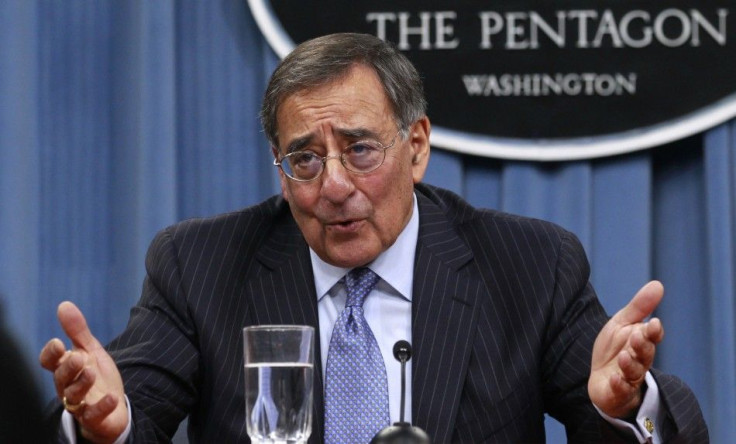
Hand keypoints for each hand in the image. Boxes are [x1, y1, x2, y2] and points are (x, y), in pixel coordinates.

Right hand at [39, 302, 127, 442]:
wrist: (114, 406)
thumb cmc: (97, 376)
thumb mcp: (90, 351)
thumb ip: (78, 331)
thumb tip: (64, 304)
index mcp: (66, 368)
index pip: (49, 362)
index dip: (51, 354)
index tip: (58, 343)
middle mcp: (69, 386)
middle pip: (61, 378)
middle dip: (68, 367)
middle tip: (78, 357)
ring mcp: (81, 403)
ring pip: (73, 396)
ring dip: (82, 384)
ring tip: (91, 372)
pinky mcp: (94, 417)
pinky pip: (94, 414)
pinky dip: (102, 406)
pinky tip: (112, 397)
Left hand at [588, 281, 664, 418]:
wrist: (601, 380)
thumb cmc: (614, 349)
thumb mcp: (622, 324)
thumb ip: (639, 307)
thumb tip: (658, 284)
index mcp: (641, 342)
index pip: (652, 336)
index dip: (653, 331)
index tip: (654, 323)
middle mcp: (639, 360)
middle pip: (645, 353)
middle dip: (642, 346)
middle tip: (638, 336)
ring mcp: (629, 377)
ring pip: (634, 372)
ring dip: (630, 364)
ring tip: (624, 357)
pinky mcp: (617, 392)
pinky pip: (621, 390)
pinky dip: (618, 385)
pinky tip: (614, 378)